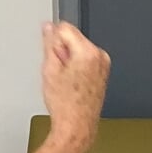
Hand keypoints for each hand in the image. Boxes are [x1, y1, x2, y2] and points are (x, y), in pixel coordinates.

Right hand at [39, 21, 109, 152]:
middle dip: (63, 52)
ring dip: (70, 60)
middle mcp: (100, 56)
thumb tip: (48, 27)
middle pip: (73, 38)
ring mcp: (104, 65)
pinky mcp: (103, 72)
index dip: (54, 42)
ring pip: (79, 49)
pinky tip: (73, 84)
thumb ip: (49, 44)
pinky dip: (77, 68)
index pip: (65, 28)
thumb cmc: (66, 105)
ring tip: (66, 81)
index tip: (53, 57)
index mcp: (89, 52)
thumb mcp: (50, 70)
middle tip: (59, 74)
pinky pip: (85, 61)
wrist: (77, 125)